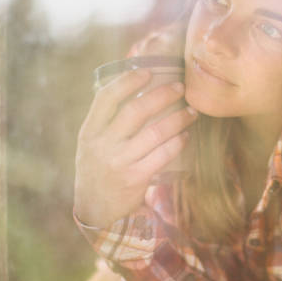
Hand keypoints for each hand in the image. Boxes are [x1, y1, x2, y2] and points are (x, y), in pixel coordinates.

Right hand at [74, 67, 196, 227]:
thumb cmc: (98, 168)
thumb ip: (107, 121)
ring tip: (191, 111)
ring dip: (178, 118)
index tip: (148, 71)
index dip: (128, 81)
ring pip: (155, 132)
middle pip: (135, 111)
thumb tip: (135, 89)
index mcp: (90, 131)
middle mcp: (102, 145)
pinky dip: (178, 142)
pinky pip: (163, 155)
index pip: (106, 97)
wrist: (95, 208)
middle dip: (162, 95)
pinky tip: (188, 136)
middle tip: (180, 87)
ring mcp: (119, 162)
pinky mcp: (135, 178)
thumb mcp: (92, 143)